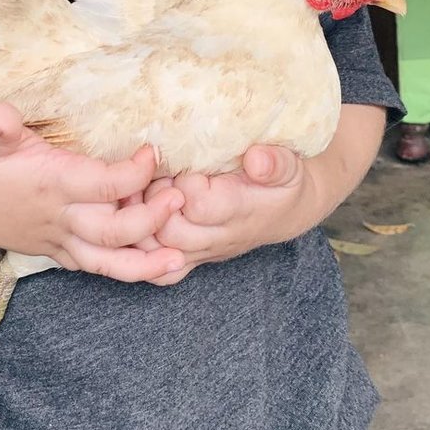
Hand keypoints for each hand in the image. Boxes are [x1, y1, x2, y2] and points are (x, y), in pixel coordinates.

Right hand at [0, 103, 187, 283]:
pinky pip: (98, 268)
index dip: (134, 173)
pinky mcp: (60, 252)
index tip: (153, 152)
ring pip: (108, 262)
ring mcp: (60, 240)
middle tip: (180, 198)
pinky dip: (128, 271)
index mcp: (50, 184)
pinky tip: (157, 268)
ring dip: (145, 263)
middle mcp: (60, 218)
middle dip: (151, 219)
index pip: (103, 184)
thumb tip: (5, 114)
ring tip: (179, 260)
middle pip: (114, 230)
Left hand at [129, 145, 319, 284]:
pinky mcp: (190, 258)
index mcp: (239, 211)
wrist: (285, 213)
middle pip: (170, 231)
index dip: (182, 181)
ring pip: (156, 251)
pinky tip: (139, 216)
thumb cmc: (284, 183)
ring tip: (142, 189)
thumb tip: (256, 159)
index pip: (198, 204)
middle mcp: (217, 238)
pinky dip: (142, 247)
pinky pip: (158, 270)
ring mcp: (202, 252)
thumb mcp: (290, 167)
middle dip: (155, 199)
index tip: (181, 160)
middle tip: (156, 173)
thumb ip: (276, 163)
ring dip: (142, 219)